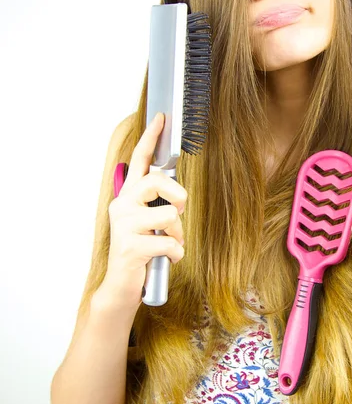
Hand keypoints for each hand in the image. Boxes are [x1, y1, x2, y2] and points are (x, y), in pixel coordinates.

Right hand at [98, 112, 187, 312]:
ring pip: (170, 215)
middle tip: (179, 212)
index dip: (151, 138)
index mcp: (128, 197)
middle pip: (159, 182)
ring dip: (178, 234)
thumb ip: (156, 203)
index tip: (161, 117)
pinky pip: (171, 244)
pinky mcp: (130, 248)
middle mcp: (122, 206)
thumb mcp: (147, 221)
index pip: (140, 160)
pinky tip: (166, 259)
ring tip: (169, 244)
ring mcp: (123, 226)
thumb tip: (175, 189)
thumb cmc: (140, 250)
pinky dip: (177, 254)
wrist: (121, 286)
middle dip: (179, 196)